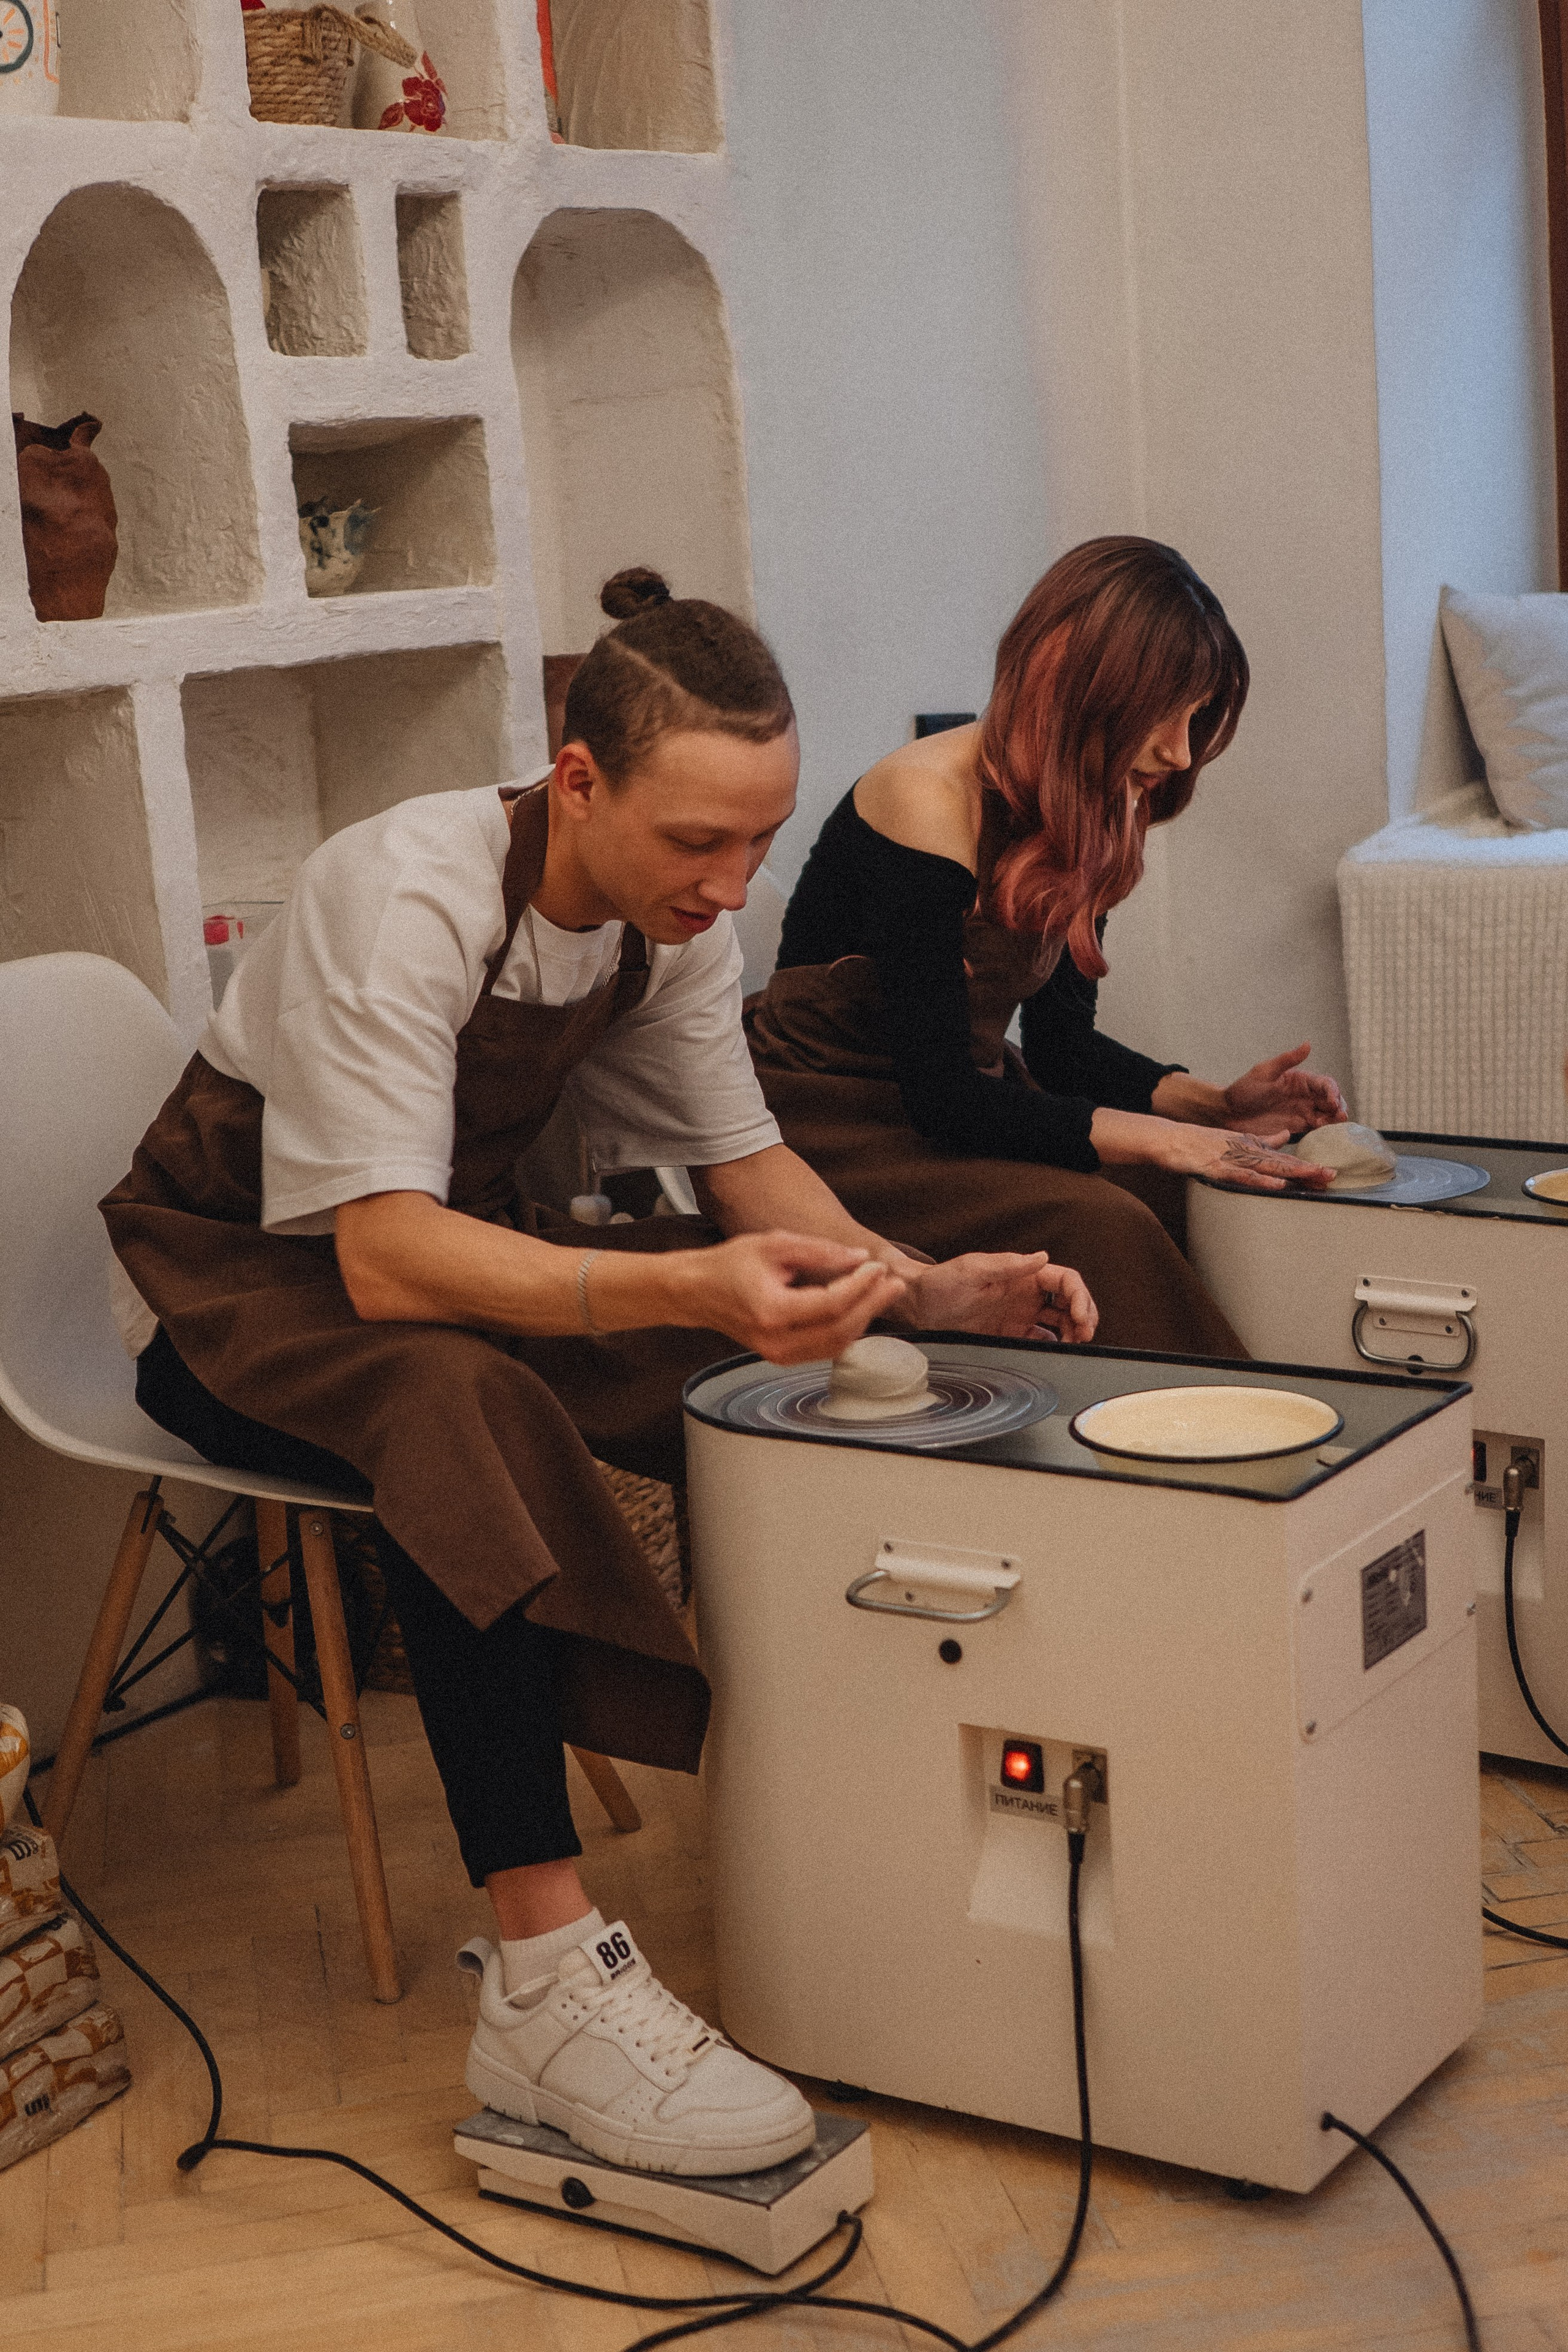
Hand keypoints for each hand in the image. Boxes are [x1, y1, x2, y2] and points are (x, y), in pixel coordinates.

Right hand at [683, 1231, 910, 1364]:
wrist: (696, 1292)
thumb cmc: (729, 1265)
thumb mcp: (773, 1244)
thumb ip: (818, 1251)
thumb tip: (859, 1258)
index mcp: (771, 1312)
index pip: (831, 1305)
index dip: (860, 1286)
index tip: (877, 1267)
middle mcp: (776, 1342)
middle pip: (840, 1330)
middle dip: (872, 1305)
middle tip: (893, 1283)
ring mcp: (779, 1355)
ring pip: (836, 1344)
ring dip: (864, 1319)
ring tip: (882, 1293)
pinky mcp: (783, 1357)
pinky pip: (825, 1348)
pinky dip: (847, 1329)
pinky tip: (860, 1307)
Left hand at [911, 1251, 1098, 1344]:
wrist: (919, 1306)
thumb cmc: (940, 1282)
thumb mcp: (973, 1269)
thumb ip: (1008, 1264)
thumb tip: (1042, 1257)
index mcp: (1022, 1274)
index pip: (1064, 1280)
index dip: (1078, 1296)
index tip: (1079, 1316)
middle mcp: (1026, 1292)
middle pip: (1069, 1300)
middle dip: (1084, 1315)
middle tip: (1085, 1334)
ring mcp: (1021, 1313)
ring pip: (1061, 1320)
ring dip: (1075, 1330)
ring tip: (1076, 1344)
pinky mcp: (1012, 1332)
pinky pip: (1043, 1337)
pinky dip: (1056, 1344)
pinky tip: (1057, 1351)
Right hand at [1153, 1121, 1333, 1193]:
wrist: (1170, 1139)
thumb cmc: (1198, 1143)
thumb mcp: (1234, 1139)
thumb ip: (1260, 1140)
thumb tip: (1283, 1137)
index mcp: (1251, 1146)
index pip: (1285, 1159)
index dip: (1307, 1166)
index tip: (1328, 1173)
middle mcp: (1247, 1151)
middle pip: (1284, 1162)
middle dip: (1309, 1169)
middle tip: (1332, 1175)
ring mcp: (1234, 1159)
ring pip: (1269, 1167)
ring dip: (1294, 1172)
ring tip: (1317, 1177)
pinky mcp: (1219, 1167)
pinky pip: (1243, 1175)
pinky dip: (1262, 1180)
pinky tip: (1279, 1184)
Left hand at [1223, 1043, 1346, 1135]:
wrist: (1228, 1113)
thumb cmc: (1243, 1089)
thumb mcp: (1264, 1072)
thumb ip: (1287, 1060)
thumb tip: (1308, 1044)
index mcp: (1300, 1080)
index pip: (1325, 1084)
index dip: (1332, 1091)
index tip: (1332, 1101)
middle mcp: (1305, 1096)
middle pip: (1332, 1101)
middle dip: (1339, 1107)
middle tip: (1340, 1116)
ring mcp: (1302, 1113)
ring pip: (1328, 1116)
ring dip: (1334, 1120)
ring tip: (1334, 1125)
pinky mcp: (1297, 1128)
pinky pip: (1317, 1130)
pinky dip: (1324, 1132)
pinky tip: (1323, 1133)